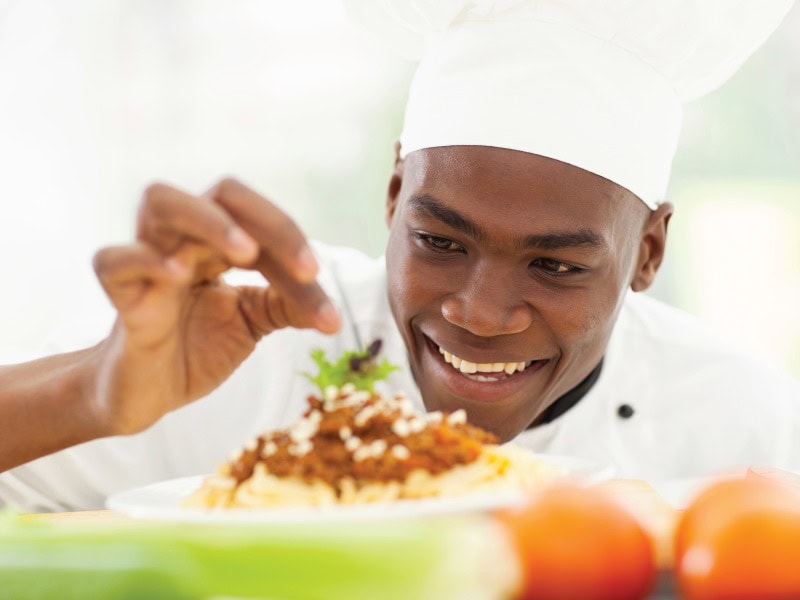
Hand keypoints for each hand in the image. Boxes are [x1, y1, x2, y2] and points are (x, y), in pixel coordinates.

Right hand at [91, 178, 340, 434]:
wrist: (147, 395)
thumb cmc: (197, 349)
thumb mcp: (252, 324)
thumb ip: (286, 307)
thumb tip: (333, 314)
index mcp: (218, 243)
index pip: (260, 219)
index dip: (294, 244)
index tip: (322, 289)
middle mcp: (184, 240)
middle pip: (222, 193)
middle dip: (271, 222)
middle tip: (306, 269)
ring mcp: (148, 263)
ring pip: (161, 200)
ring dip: (210, 221)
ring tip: (246, 253)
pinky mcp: (119, 296)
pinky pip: (114, 260)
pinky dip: (147, 260)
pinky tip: (179, 276)